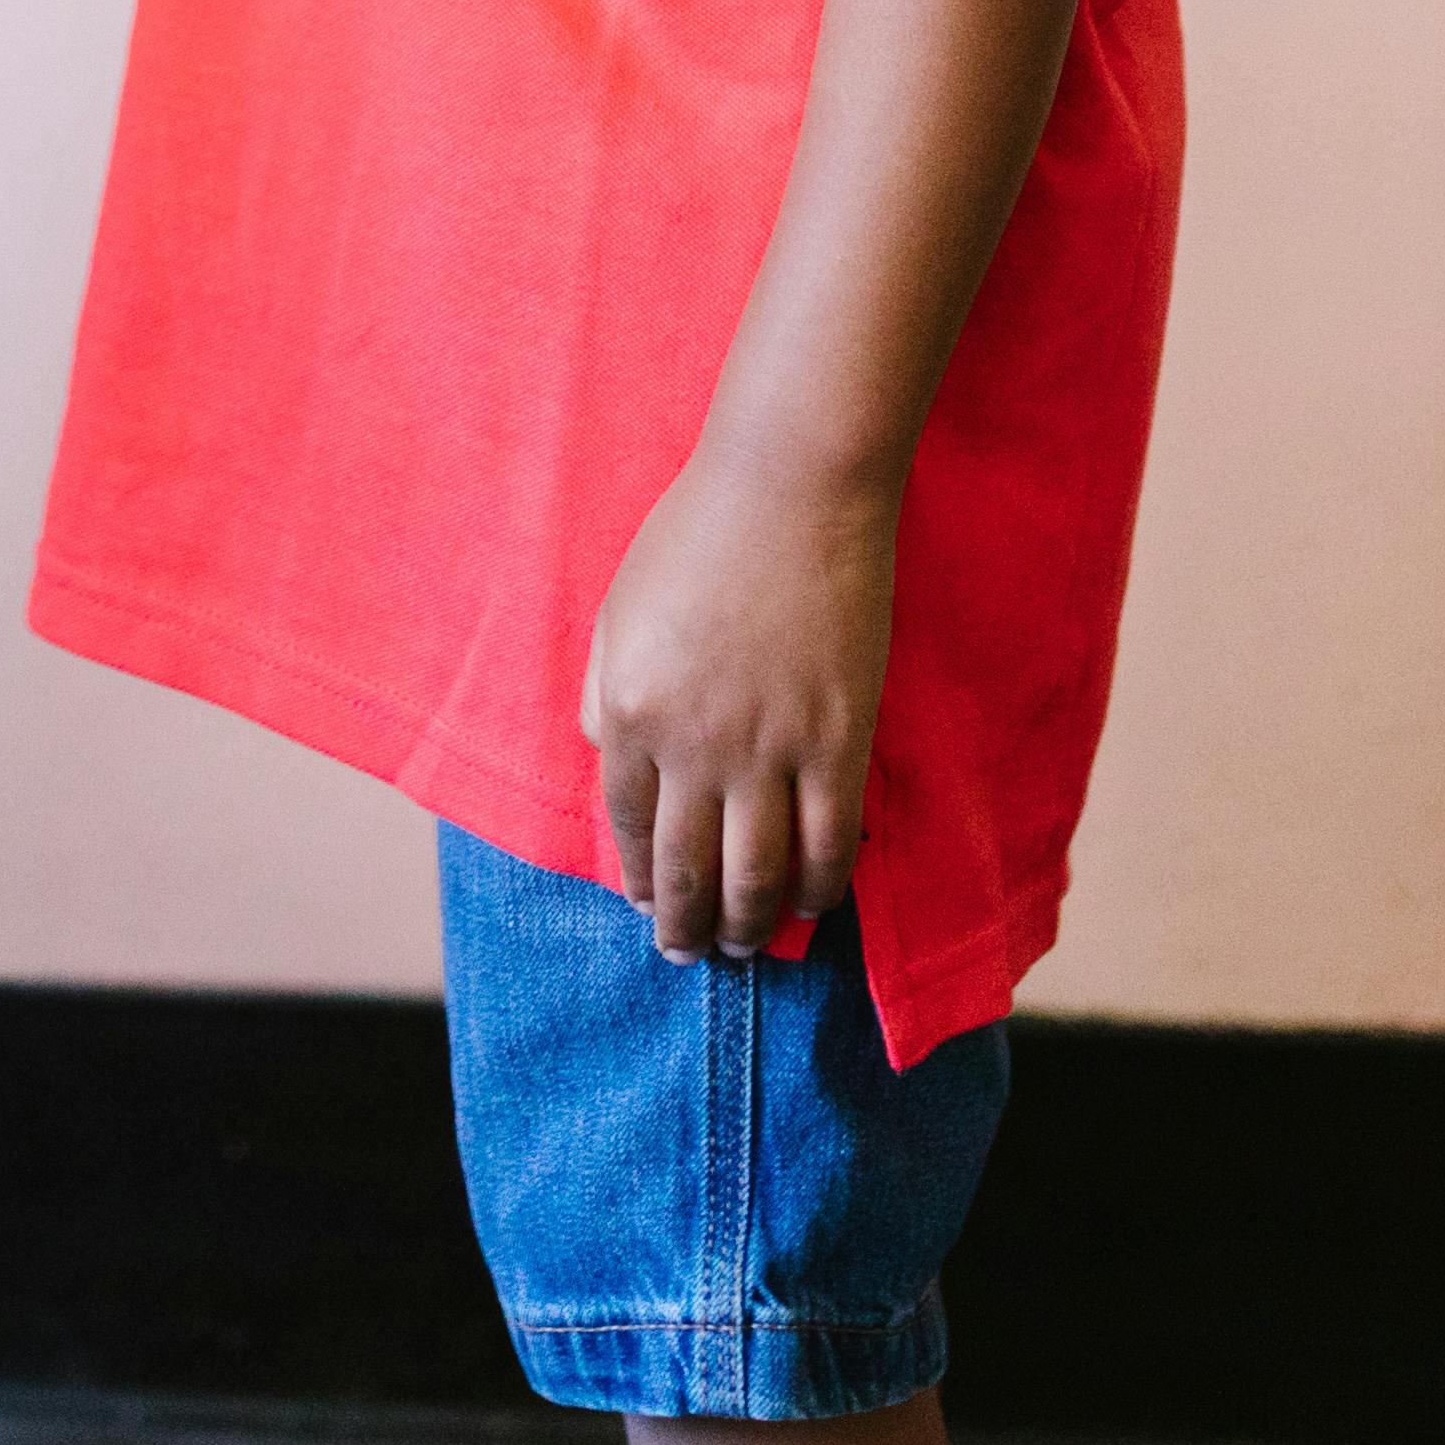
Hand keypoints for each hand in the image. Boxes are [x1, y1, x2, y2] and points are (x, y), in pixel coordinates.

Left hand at [579, 445, 895, 960]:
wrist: (791, 489)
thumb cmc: (695, 536)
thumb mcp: (617, 612)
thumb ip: (605, 693)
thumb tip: (608, 759)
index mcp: (630, 710)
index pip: (629, 826)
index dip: (639, 880)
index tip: (647, 910)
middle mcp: (693, 744)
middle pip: (687, 868)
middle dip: (685, 926)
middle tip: (691, 956)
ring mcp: (770, 748)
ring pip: (757, 873)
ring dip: (747, 923)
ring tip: (745, 944)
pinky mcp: (840, 741)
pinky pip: (831, 841)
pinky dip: (821, 886)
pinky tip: (813, 903)